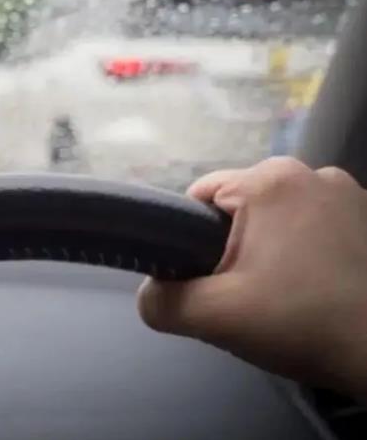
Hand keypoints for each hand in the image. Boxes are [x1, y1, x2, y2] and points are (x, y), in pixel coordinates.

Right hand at [137, 157, 366, 398]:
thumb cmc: (305, 324)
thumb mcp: (216, 318)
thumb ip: (162, 301)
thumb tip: (149, 294)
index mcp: (269, 180)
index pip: (199, 198)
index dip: (193, 243)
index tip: (211, 281)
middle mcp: (311, 172)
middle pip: (241, 207)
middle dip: (235, 247)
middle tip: (249, 295)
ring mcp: (348, 192)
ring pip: (278, 217)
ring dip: (273, 249)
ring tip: (286, 295)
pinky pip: (314, 226)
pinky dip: (308, 251)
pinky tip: (317, 288)